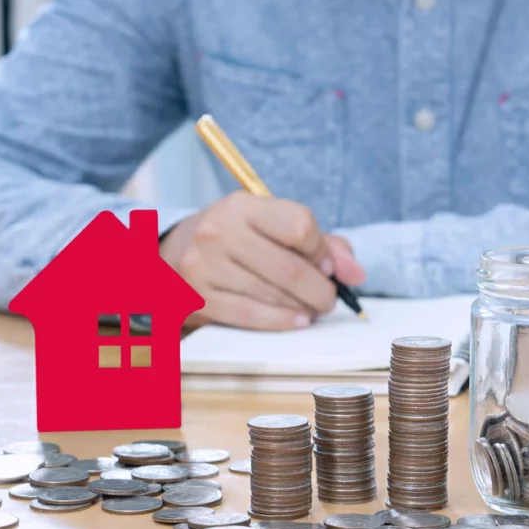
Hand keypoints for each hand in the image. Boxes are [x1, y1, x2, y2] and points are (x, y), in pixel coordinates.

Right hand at [160, 192, 366, 329]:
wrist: (173, 255)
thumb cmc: (239, 241)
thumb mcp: (274, 228)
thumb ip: (324, 245)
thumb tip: (356, 274)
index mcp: (243, 206)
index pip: (300, 226)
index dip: (322, 252)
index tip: (328, 267)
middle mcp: (219, 232)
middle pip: (291, 268)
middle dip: (321, 290)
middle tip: (328, 299)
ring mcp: (204, 266)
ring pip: (274, 295)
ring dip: (303, 308)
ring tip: (311, 309)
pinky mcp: (196, 298)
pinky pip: (251, 316)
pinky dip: (282, 322)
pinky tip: (296, 321)